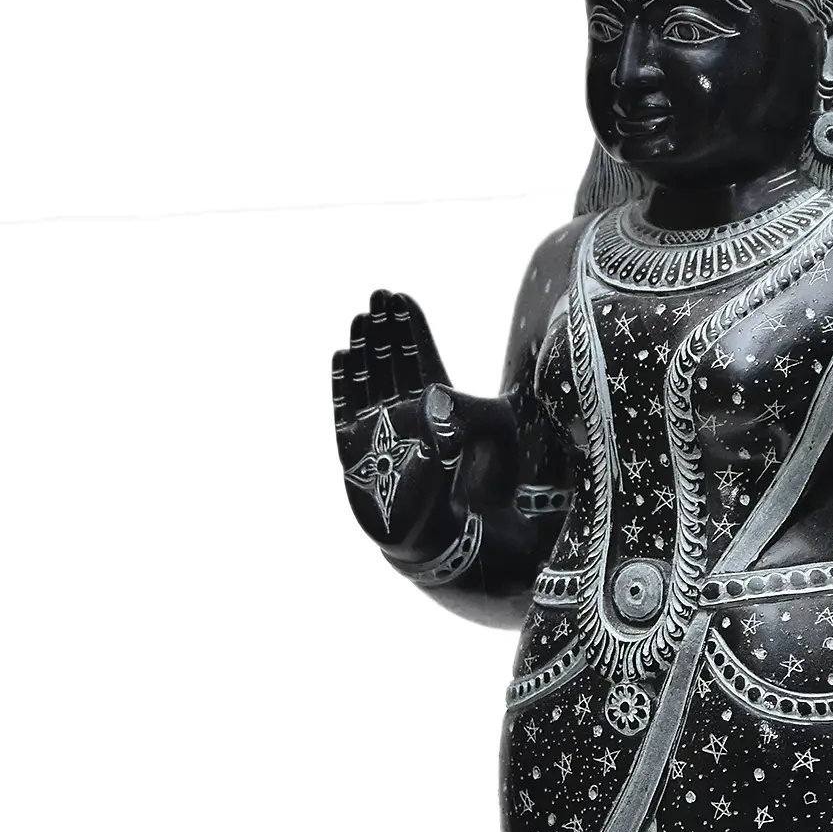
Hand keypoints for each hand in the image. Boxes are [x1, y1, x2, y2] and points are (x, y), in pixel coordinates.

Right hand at [332, 291, 464, 554]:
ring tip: (359, 319)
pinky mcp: (355, 449)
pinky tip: (341, 357)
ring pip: (369, 379)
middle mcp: (407, 414)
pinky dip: (343, 383)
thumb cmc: (480, 489)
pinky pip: (345, 408)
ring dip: (365, 349)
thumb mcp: (491, 438)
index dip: (411, 328)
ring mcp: (380, 430)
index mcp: (440, 406)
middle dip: (385, 329)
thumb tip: (432, 397)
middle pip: (393, 362)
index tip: (402, 297)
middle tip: (377, 296)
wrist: (446, 535)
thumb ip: (465, 414)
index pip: (422, 357)